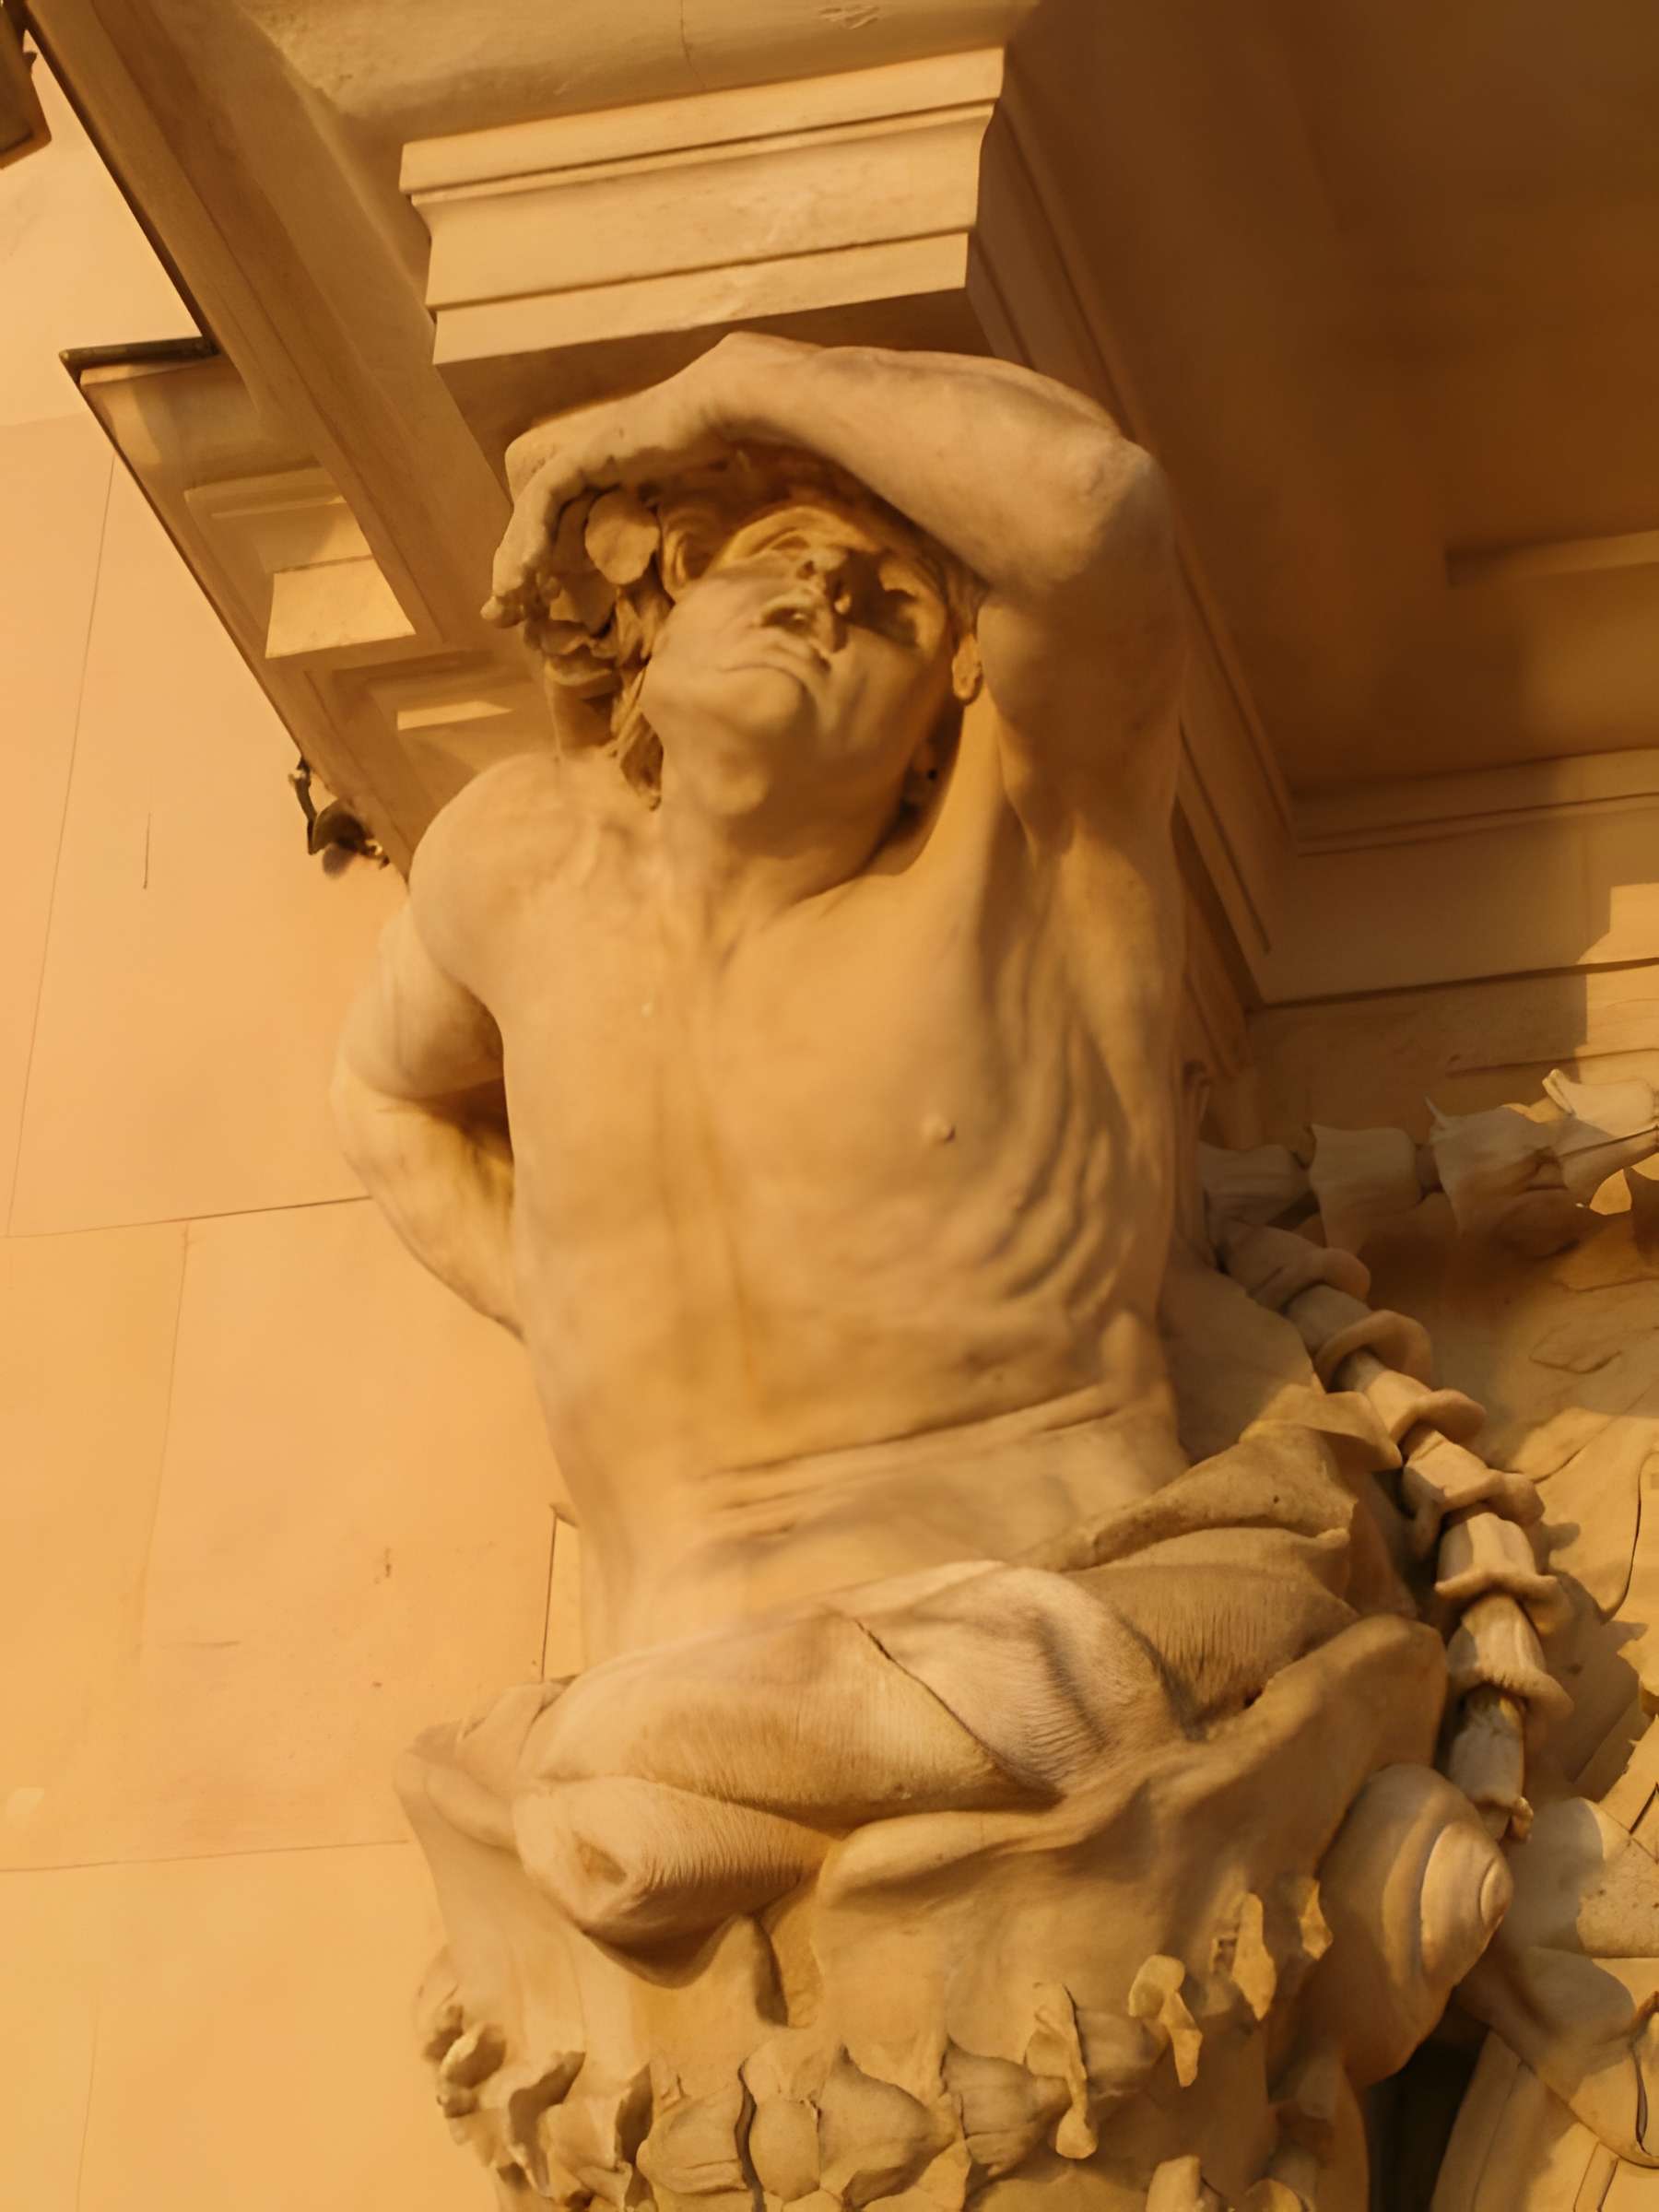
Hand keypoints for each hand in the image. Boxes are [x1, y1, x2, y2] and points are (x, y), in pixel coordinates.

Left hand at [484, 336, 793, 623]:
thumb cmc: (729, 447)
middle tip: (503, 610)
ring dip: (517, 558)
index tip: (539, 600)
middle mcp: (591, 461)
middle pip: (541, 519)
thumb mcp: (697, 499)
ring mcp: (585, 453)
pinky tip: (527, 570)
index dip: (548, 557)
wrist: (726, 403)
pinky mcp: (586, 453)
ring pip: (533, 512)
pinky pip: (546, 498)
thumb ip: (680, 524)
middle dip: (518, 565)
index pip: (565, 519)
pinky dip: (533, 535)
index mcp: (613, 471)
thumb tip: (702, 570)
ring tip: (507, 600)